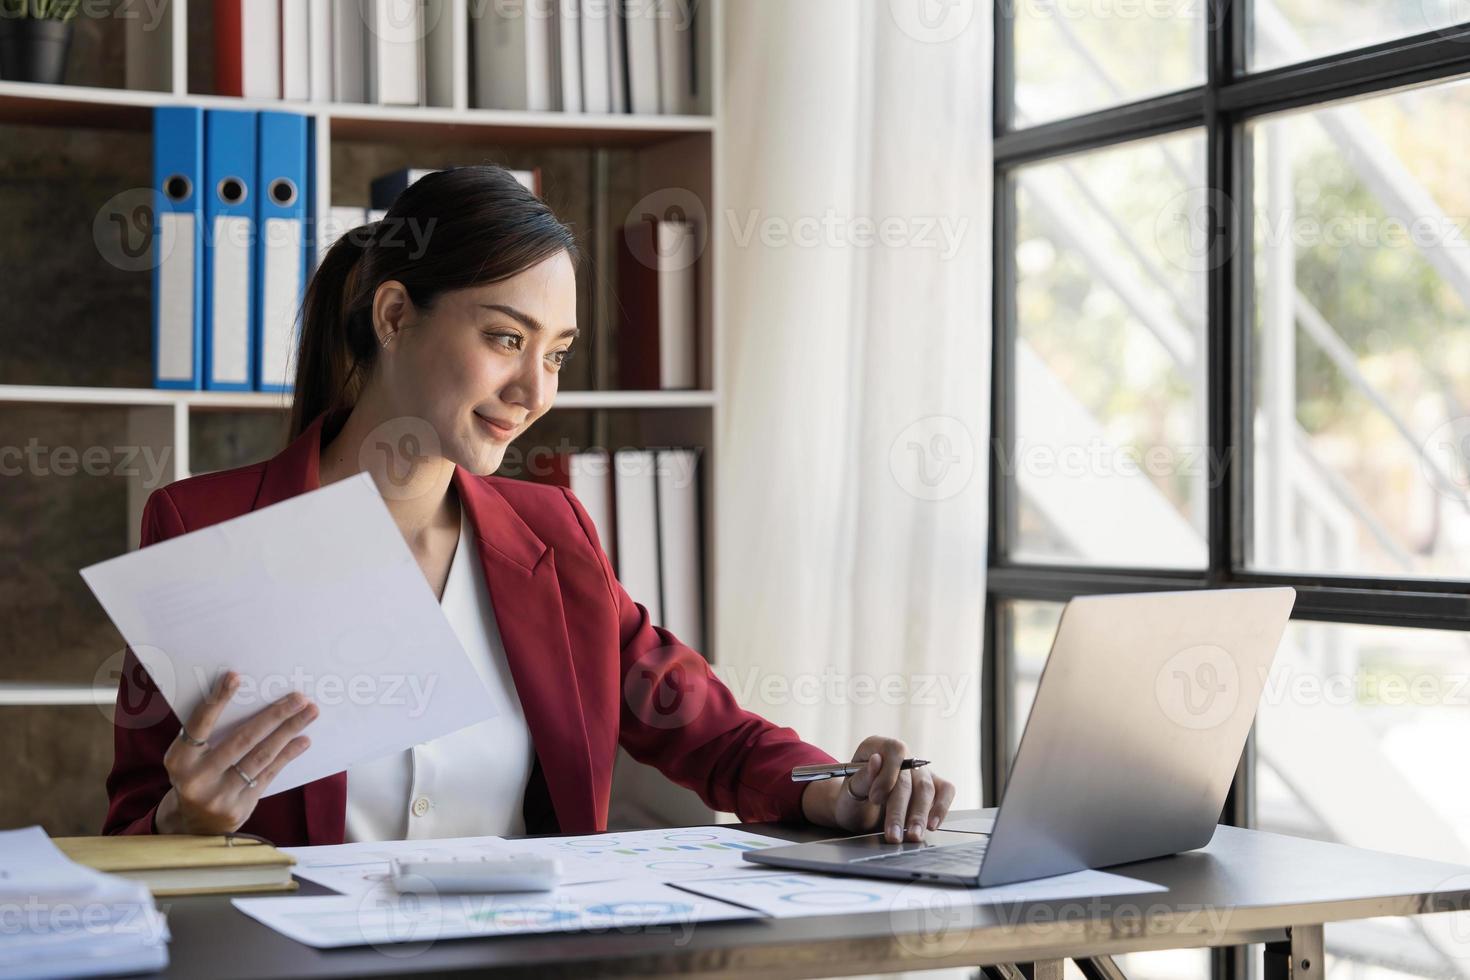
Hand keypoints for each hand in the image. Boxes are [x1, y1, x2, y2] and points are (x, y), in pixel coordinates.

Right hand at [154, 671, 317, 834]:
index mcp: (179, 760)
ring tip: (309, 713)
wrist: (193, 824)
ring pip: (261, 756)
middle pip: (242, 740)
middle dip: (274, 715)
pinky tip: (302, 740)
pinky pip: (268, 774)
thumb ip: (208, 733)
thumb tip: (247, 697)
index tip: (235, 677)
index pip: (199, 725)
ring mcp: (220, 796)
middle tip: (298, 698)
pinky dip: (286, 755)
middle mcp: (198, 779)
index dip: (217, 700)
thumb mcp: (189, 757)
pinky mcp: (240, 808)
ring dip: (288, 731)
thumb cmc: (195, 776)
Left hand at [800, 735, 955, 843]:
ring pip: (927, 788)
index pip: (894, 750)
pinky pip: (945, 791)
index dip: (887, 774)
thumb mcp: (849, 792)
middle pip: (910, 777)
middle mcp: (902, 756)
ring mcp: (919, 770)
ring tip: (912, 836)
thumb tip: (876, 761)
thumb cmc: (852, 800)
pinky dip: (940, 809)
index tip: (875, 798)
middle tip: (893, 833)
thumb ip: (861, 779)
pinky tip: (931, 825)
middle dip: (901, 808)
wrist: (859, 814)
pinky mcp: (933, 785)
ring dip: (919, 815)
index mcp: (877, 746)